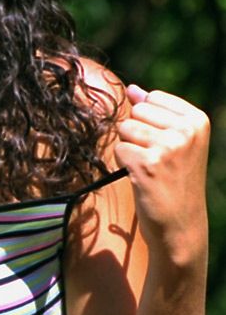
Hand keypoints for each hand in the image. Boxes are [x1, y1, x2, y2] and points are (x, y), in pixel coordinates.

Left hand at [114, 85, 209, 266]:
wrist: (180, 225)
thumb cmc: (174, 181)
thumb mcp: (174, 142)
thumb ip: (154, 112)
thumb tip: (132, 88)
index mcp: (197, 120)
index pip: (152, 99)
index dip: (149, 123)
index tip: (165, 147)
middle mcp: (186, 130)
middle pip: (135, 112)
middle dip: (136, 135)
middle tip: (155, 161)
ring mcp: (168, 147)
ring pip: (124, 129)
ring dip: (129, 150)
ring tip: (148, 169)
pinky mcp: (148, 164)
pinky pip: (118, 150)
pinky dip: (123, 165)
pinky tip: (142, 179)